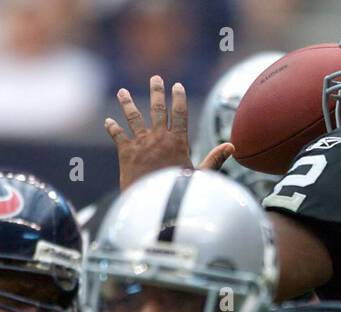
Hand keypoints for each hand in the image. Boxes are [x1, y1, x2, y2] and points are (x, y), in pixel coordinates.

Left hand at [106, 76, 236, 190]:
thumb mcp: (201, 176)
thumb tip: (232, 146)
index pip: (179, 114)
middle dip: (156, 92)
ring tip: (122, 92)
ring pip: (133, 117)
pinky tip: (108, 121)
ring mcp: (141, 143)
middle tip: (156, 78)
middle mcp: (158, 138)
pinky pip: (118, 136)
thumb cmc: (179, 192)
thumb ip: (214, 159)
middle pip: (157, 109)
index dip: (178, 98)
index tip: (177, 86)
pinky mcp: (126, 153)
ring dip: (127, 103)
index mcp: (177, 142)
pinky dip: (112, 128)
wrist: (154, 204)